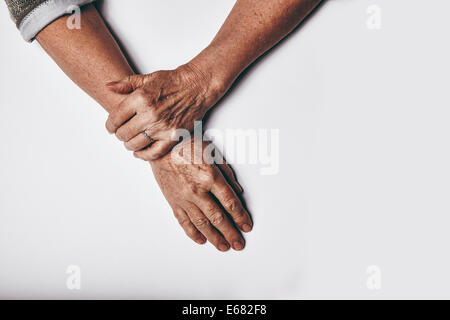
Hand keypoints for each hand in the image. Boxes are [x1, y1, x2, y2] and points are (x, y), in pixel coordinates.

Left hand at [105, 63, 224, 159]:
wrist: (196, 87)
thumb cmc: (173, 82)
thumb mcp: (147, 78)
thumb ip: (126, 83)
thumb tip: (109, 86)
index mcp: (140, 98)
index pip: (115, 118)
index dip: (110, 125)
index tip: (111, 127)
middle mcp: (150, 114)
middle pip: (124, 133)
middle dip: (119, 134)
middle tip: (122, 132)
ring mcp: (162, 127)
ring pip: (135, 144)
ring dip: (129, 144)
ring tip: (130, 140)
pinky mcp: (173, 136)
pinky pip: (154, 153)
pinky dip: (144, 155)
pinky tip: (139, 152)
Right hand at [150, 138, 252, 251]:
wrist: (160, 146)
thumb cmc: (187, 145)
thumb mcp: (212, 152)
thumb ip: (227, 173)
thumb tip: (238, 192)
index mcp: (210, 176)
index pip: (230, 202)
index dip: (240, 216)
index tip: (246, 226)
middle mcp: (197, 190)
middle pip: (217, 217)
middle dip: (230, 233)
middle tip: (238, 244)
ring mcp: (184, 197)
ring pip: (201, 223)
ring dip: (214, 237)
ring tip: (223, 247)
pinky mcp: (173, 201)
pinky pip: (183, 221)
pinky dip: (192, 232)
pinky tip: (200, 240)